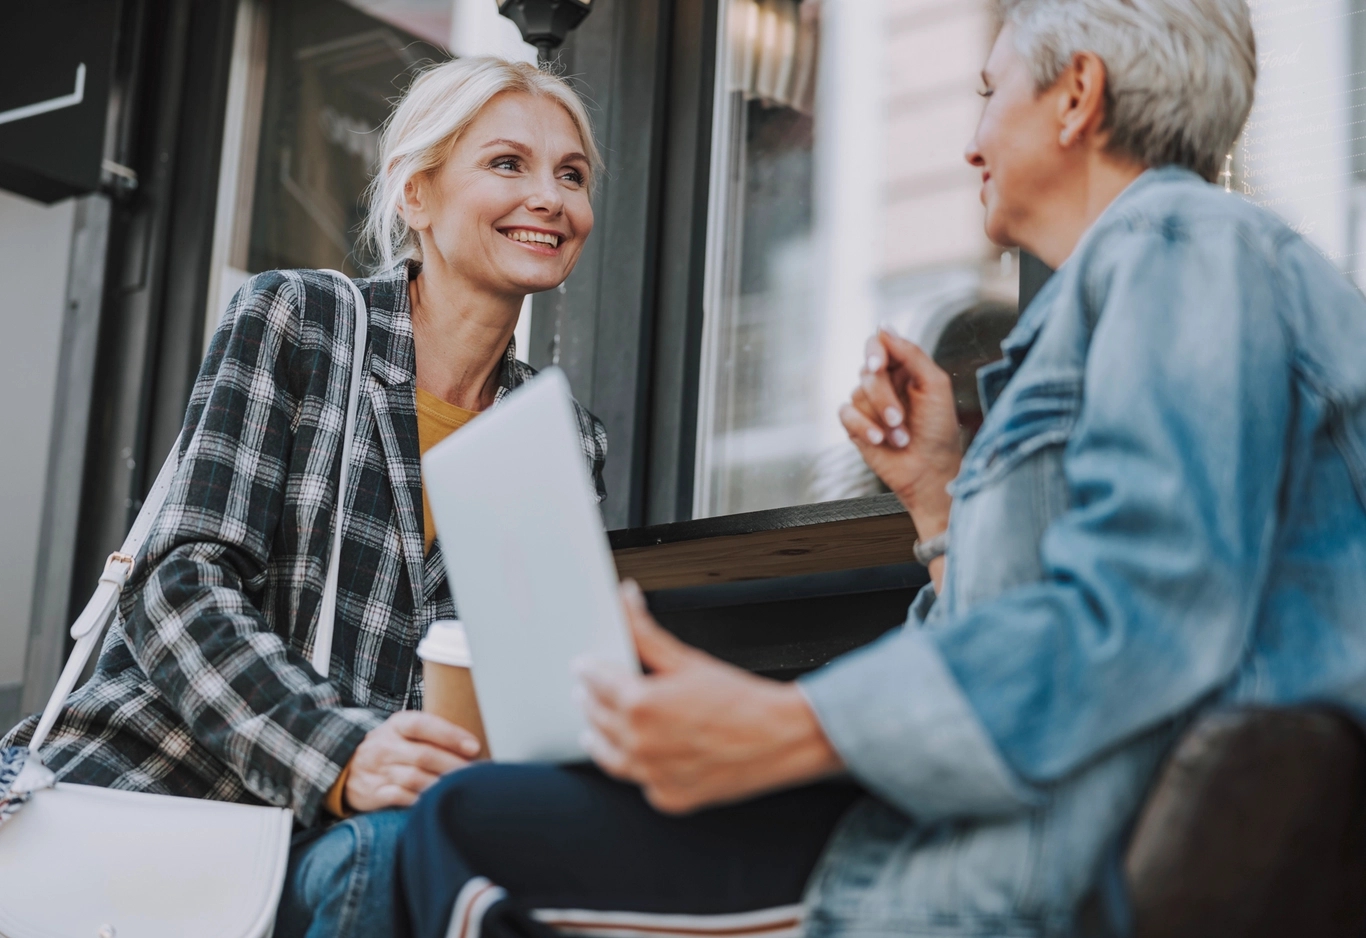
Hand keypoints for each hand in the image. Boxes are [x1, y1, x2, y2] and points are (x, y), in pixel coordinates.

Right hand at [344, 710, 480, 811]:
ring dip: (441, 785)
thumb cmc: (391, 747)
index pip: (422, 725)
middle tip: (476, 774)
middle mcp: (384, 746)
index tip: (474, 747)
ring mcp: (377, 771)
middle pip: (424, 755)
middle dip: (454, 766)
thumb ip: (432, 733)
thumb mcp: (403, 731)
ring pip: (415, 778)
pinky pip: (400, 797)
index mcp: (396, 725)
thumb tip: (473, 746)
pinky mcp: (372, 793)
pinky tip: (435, 801)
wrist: (346, 767)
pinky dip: (420, 800)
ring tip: (461, 788)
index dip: (450, 735)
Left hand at [576, 581, 842, 813]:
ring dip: (598, 736)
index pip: (595, 681)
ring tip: (593, 727)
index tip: (583, 665)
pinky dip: (633, 765)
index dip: (587, 669)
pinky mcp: (669, 796)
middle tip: (586, 689)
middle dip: (589, 699)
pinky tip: (635, 752)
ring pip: (608, 755)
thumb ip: (646, 632)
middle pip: (595, 717)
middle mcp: (641, 743)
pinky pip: (638, 781)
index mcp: (641, 704)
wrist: (781, 737)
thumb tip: (626, 603)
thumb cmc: (742, 700)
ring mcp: (653, 775)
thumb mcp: (688, 659)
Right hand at [839, 329, 960, 538]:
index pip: (880, 345)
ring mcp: (868, 404)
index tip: (878, 365)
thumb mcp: (935, 386)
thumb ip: (911, 354)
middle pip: (867, 372)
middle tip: (900, 419)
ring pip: (856, 394)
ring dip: (880, 418)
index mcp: (905, 368)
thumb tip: (883, 326)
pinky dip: (862, 427)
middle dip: (884, 398)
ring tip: (901, 437)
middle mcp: (884, 382)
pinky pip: (845, 414)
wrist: (931, 472)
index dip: (875, 352)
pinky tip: (879, 440)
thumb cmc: (939, 431)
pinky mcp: (855, 425)